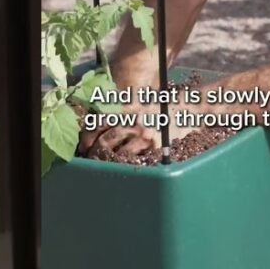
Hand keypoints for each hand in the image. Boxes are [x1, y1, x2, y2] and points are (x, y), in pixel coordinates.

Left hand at [78, 99, 203, 156]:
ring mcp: (144, 135)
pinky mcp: (154, 146)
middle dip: (94, 153)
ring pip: (118, 153)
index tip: (83, 146)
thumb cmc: (160, 106)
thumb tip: (98, 124)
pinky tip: (123, 166)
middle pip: (105, 141)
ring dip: (108, 161)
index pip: (98, 123)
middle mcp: (133, 121)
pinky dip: (127, 164)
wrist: (186, 109)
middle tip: (90, 159)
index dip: (87, 137)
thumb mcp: (138, 102)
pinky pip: (136, 158)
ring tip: (103, 165)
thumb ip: (121, 111)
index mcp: (126, 107)